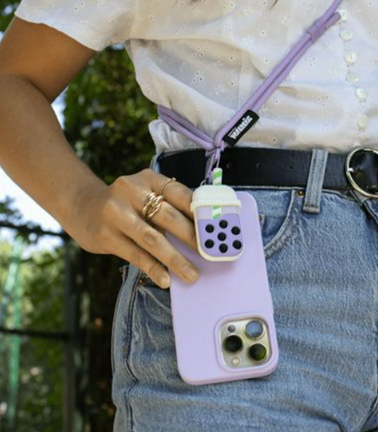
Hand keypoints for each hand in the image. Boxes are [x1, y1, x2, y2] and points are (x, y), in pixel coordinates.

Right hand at [67, 169, 199, 288]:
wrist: (82, 207)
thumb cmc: (126, 204)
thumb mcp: (145, 194)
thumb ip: (168, 207)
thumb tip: (201, 232)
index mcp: (148, 178)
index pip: (179, 192)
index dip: (198, 211)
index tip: (215, 228)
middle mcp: (131, 191)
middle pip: (168, 216)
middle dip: (191, 238)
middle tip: (208, 255)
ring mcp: (116, 212)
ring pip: (152, 238)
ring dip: (175, 259)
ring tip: (191, 274)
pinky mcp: (105, 234)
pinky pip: (135, 254)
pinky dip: (153, 268)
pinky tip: (166, 279)